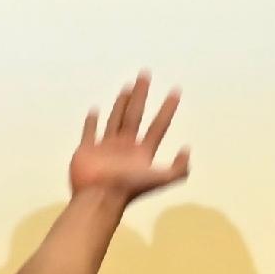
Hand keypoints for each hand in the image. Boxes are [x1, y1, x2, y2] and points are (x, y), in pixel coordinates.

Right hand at [67, 76, 189, 205]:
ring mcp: (105, 147)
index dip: (168, 108)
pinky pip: (90, 132)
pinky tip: (94, 110)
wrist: (99, 199)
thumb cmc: (128, 188)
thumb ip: (177, 169)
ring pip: (115, 119)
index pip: (158, 125)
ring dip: (121, 103)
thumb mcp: (160, 180)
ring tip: (127, 87)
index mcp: (142, 151)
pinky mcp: (87, 150)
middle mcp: (126, 146)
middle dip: (141, 95)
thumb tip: (187, 150)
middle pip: (136, 114)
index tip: (176, 91)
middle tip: (145, 74)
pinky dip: (91, 122)